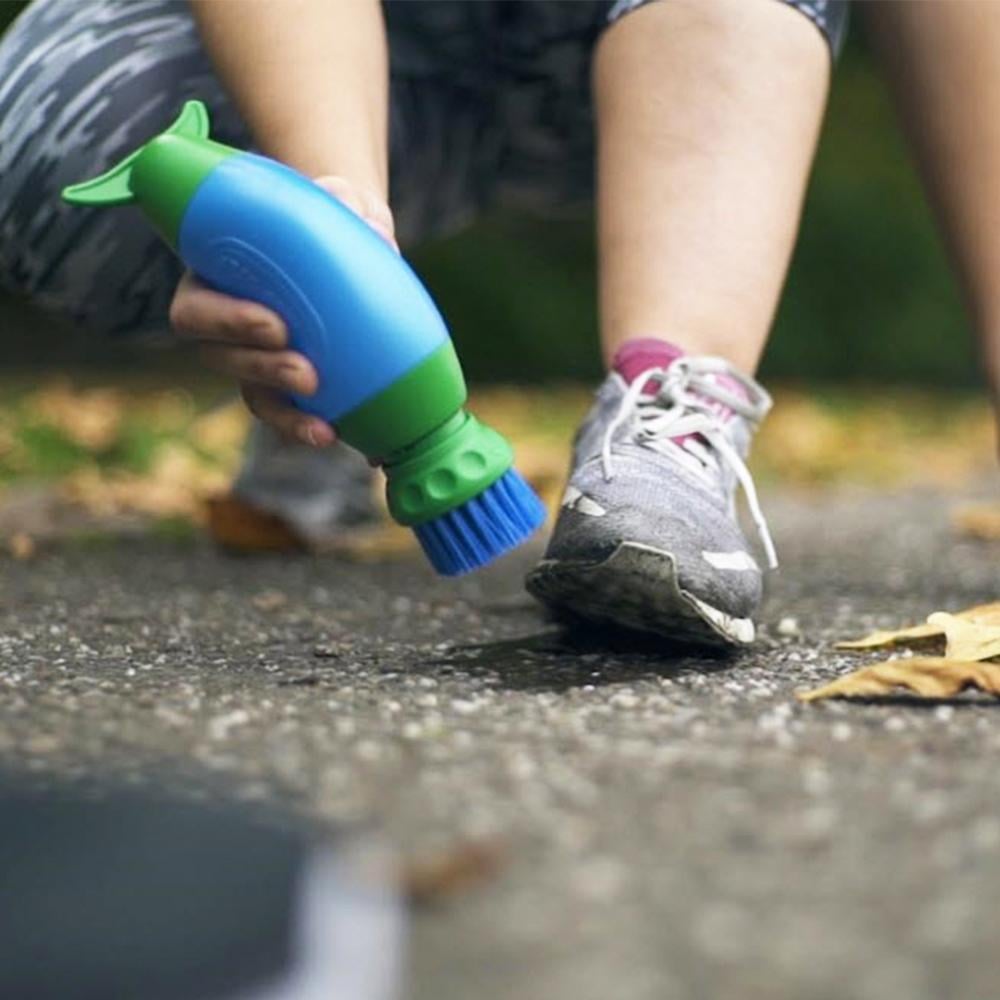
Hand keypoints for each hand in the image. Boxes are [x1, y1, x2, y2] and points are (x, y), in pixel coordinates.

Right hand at [169, 176, 397, 445]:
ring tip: (324, 425)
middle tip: (307, 374)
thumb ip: (346, 202)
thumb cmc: (328, 215)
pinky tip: (335, 436)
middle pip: (220, 359)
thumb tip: (374, 230)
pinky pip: (288, 413)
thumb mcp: (335, 198)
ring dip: (285, 413)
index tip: (275, 324)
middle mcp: (224, 327)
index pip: (195, 309)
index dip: (226, 323)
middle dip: (261, 369)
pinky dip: (308, 427)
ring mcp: (254, 359)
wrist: (351, 244)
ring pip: (254, 394)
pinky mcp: (286, 384)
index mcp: (212, 279)